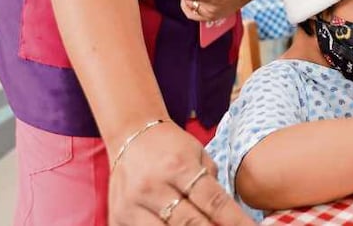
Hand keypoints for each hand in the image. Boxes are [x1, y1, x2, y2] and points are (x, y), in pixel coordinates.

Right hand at [108, 122, 254, 224]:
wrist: (131, 135)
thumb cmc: (171, 147)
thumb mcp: (198, 155)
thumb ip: (213, 185)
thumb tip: (231, 218)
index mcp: (178, 166)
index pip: (212, 201)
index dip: (234, 221)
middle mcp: (153, 186)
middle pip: (190, 224)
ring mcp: (132, 205)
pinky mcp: (118, 218)